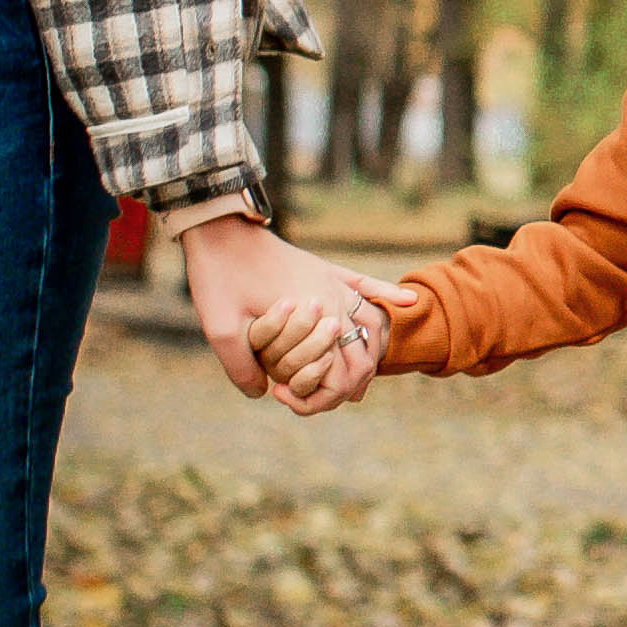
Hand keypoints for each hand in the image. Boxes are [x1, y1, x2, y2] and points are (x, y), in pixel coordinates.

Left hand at [184, 211, 389, 404]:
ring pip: (372, 323)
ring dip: (370, 352)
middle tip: (316, 395)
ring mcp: (331, 281)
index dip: (323, 396)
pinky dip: (388, 295)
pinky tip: (408, 300)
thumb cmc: (218, 277)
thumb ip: (241, 366)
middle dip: (349, 383)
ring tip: (353, 376)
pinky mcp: (323, 268)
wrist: (219, 229)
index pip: (343, 372)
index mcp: (313, 316)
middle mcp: (333, 299)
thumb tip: (261, 393)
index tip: (284, 396)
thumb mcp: (220, 328)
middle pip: (365, 353)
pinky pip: (366, 284)